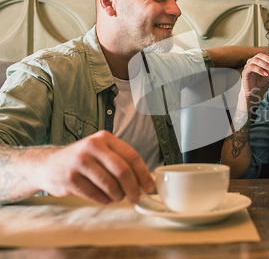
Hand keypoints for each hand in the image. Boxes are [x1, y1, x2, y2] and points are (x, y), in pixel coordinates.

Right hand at [35, 130, 154, 204]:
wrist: (48, 164)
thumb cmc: (82, 160)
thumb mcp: (101, 151)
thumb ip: (121, 161)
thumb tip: (146, 180)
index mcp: (104, 138)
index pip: (131, 156)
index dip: (143, 174)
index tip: (150, 187)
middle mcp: (92, 146)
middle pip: (122, 170)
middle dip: (133, 187)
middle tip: (137, 198)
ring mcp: (79, 162)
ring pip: (109, 185)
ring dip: (118, 196)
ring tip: (118, 198)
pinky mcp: (69, 179)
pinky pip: (95, 195)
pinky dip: (104, 200)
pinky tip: (106, 199)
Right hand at [240, 53, 268, 97]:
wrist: (253, 91)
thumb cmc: (260, 82)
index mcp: (257, 60)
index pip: (264, 54)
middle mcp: (252, 61)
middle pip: (260, 55)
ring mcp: (247, 65)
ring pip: (256, 60)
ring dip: (265, 64)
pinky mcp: (245, 71)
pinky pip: (252, 68)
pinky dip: (259, 70)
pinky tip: (265, 74)